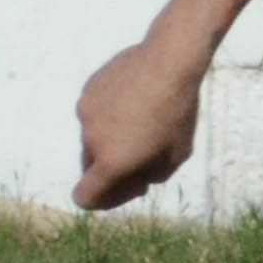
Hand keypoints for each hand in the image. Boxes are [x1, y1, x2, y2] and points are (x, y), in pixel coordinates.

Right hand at [74, 38, 205, 211]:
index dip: (105, 200)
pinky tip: (136, 98)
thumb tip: (136, 180)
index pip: (84, 197)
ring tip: (144, 119)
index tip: (130, 186)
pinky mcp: (87, 90)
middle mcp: (89, 140)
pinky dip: (110, 113)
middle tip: (142, 157)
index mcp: (110, 162)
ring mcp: (84, 113)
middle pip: (91, 167)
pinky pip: (95, 110)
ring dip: (112, 138)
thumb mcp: (176, 155)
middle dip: (112, 168)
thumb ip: (150, 175)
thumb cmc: (178, 113)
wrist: (168, 62)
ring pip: (93, 136)